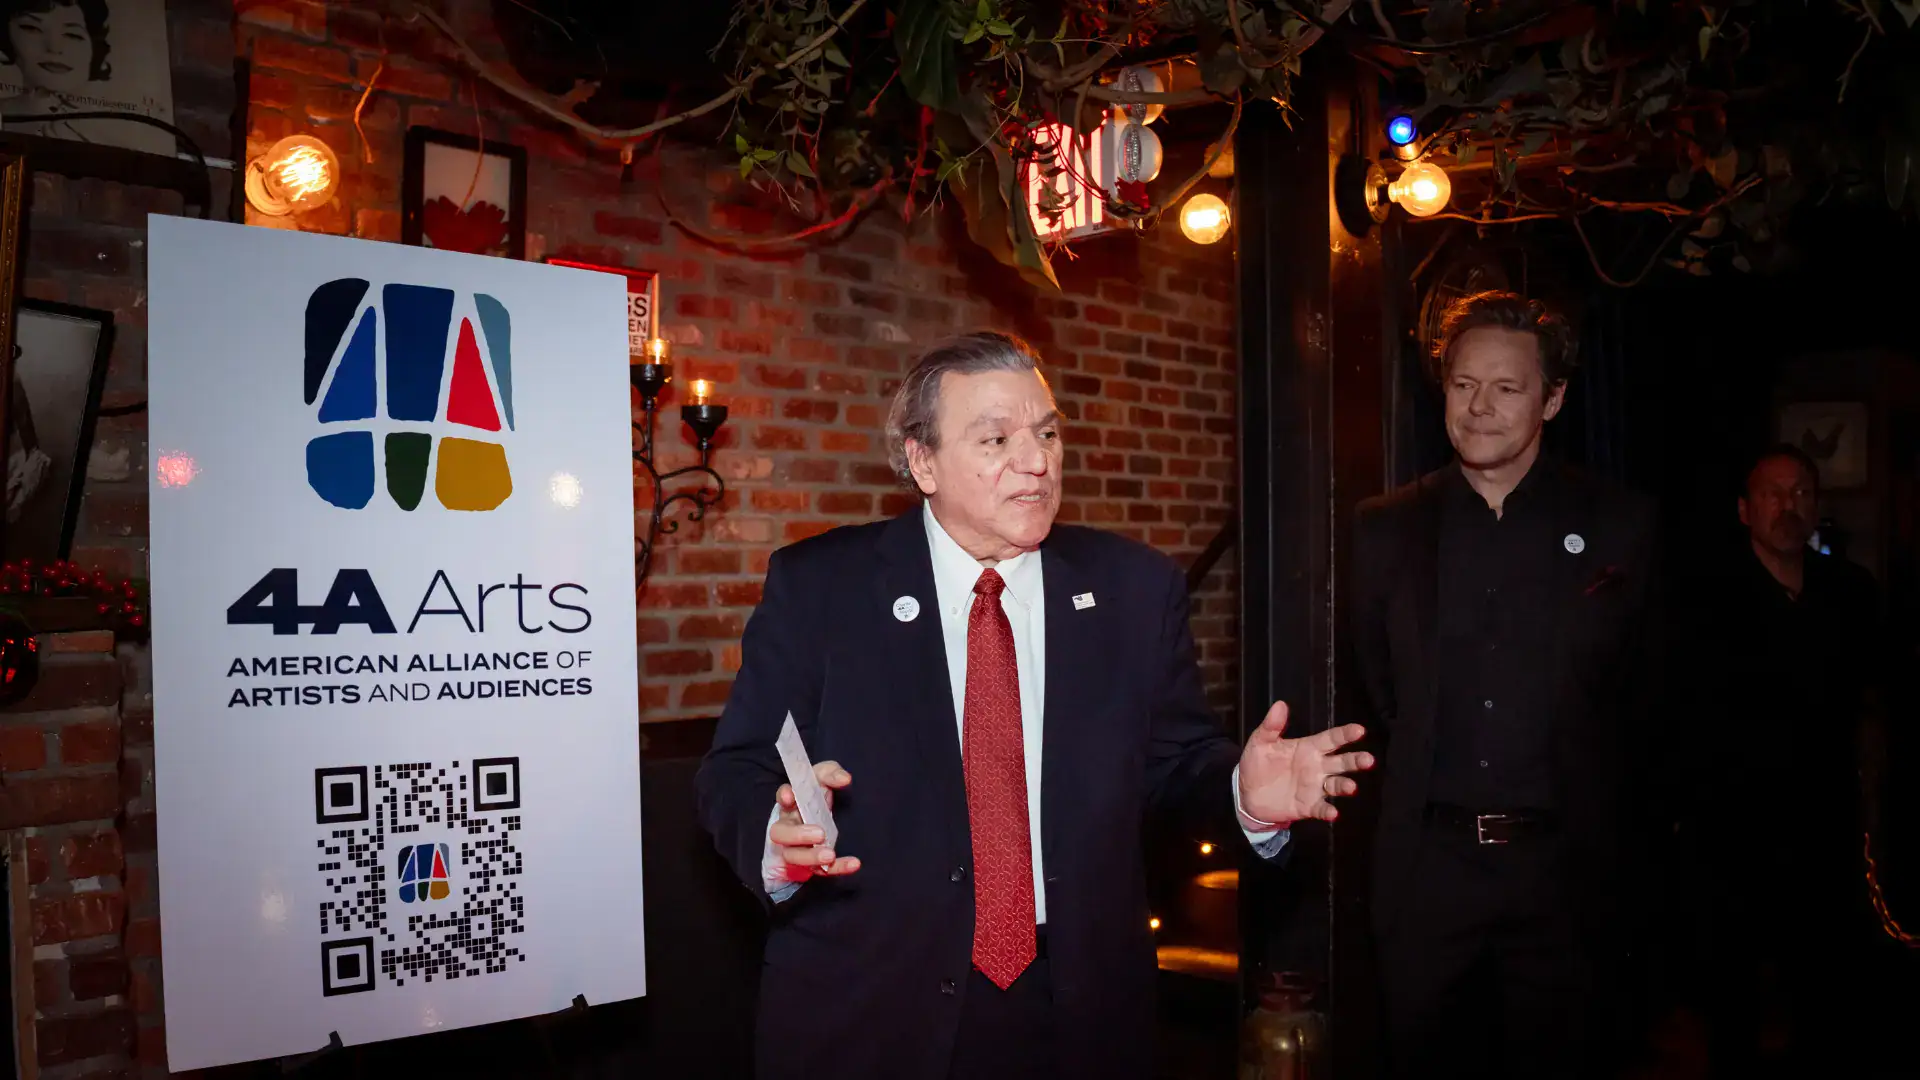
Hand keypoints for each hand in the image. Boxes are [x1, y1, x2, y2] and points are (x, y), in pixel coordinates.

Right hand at [768, 760, 859, 881]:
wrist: (819, 829)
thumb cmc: (817, 800)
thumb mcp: (823, 780)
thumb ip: (831, 773)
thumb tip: (844, 778)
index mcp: (791, 805)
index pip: (782, 799)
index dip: (784, 797)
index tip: (790, 797)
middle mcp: (788, 827)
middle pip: (780, 833)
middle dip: (798, 834)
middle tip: (819, 833)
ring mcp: (795, 849)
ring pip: (794, 856)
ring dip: (811, 856)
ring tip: (829, 855)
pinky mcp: (810, 865)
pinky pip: (820, 871)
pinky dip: (837, 868)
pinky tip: (853, 864)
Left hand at [1237, 701, 1373, 826]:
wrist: (1247, 794)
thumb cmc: (1258, 764)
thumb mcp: (1260, 742)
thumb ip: (1271, 726)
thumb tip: (1280, 704)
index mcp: (1309, 748)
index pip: (1331, 739)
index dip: (1345, 734)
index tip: (1360, 730)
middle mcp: (1317, 767)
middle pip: (1341, 762)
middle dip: (1356, 760)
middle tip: (1369, 759)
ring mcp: (1315, 787)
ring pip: (1336, 784)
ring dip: (1345, 785)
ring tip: (1351, 787)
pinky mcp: (1308, 806)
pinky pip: (1321, 808)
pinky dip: (1328, 811)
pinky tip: (1333, 813)